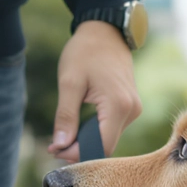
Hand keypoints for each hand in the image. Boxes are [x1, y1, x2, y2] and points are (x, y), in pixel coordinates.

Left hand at [48, 20, 142, 161]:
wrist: (105, 31)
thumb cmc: (85, 52)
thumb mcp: (69, 83)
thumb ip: (65, 117)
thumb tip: (59, 145)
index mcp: (119, 105)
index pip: (101, 146)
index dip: (77, 154)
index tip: (54, 150)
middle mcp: (131, 110)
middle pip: (106, 145)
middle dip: (79, 149)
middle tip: (53, 145)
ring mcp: (133, 109)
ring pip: (108, 138)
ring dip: (86, 141)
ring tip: (63, 136)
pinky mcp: (130, 107)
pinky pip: (111, 128)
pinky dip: (94, 132)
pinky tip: (77, 126)